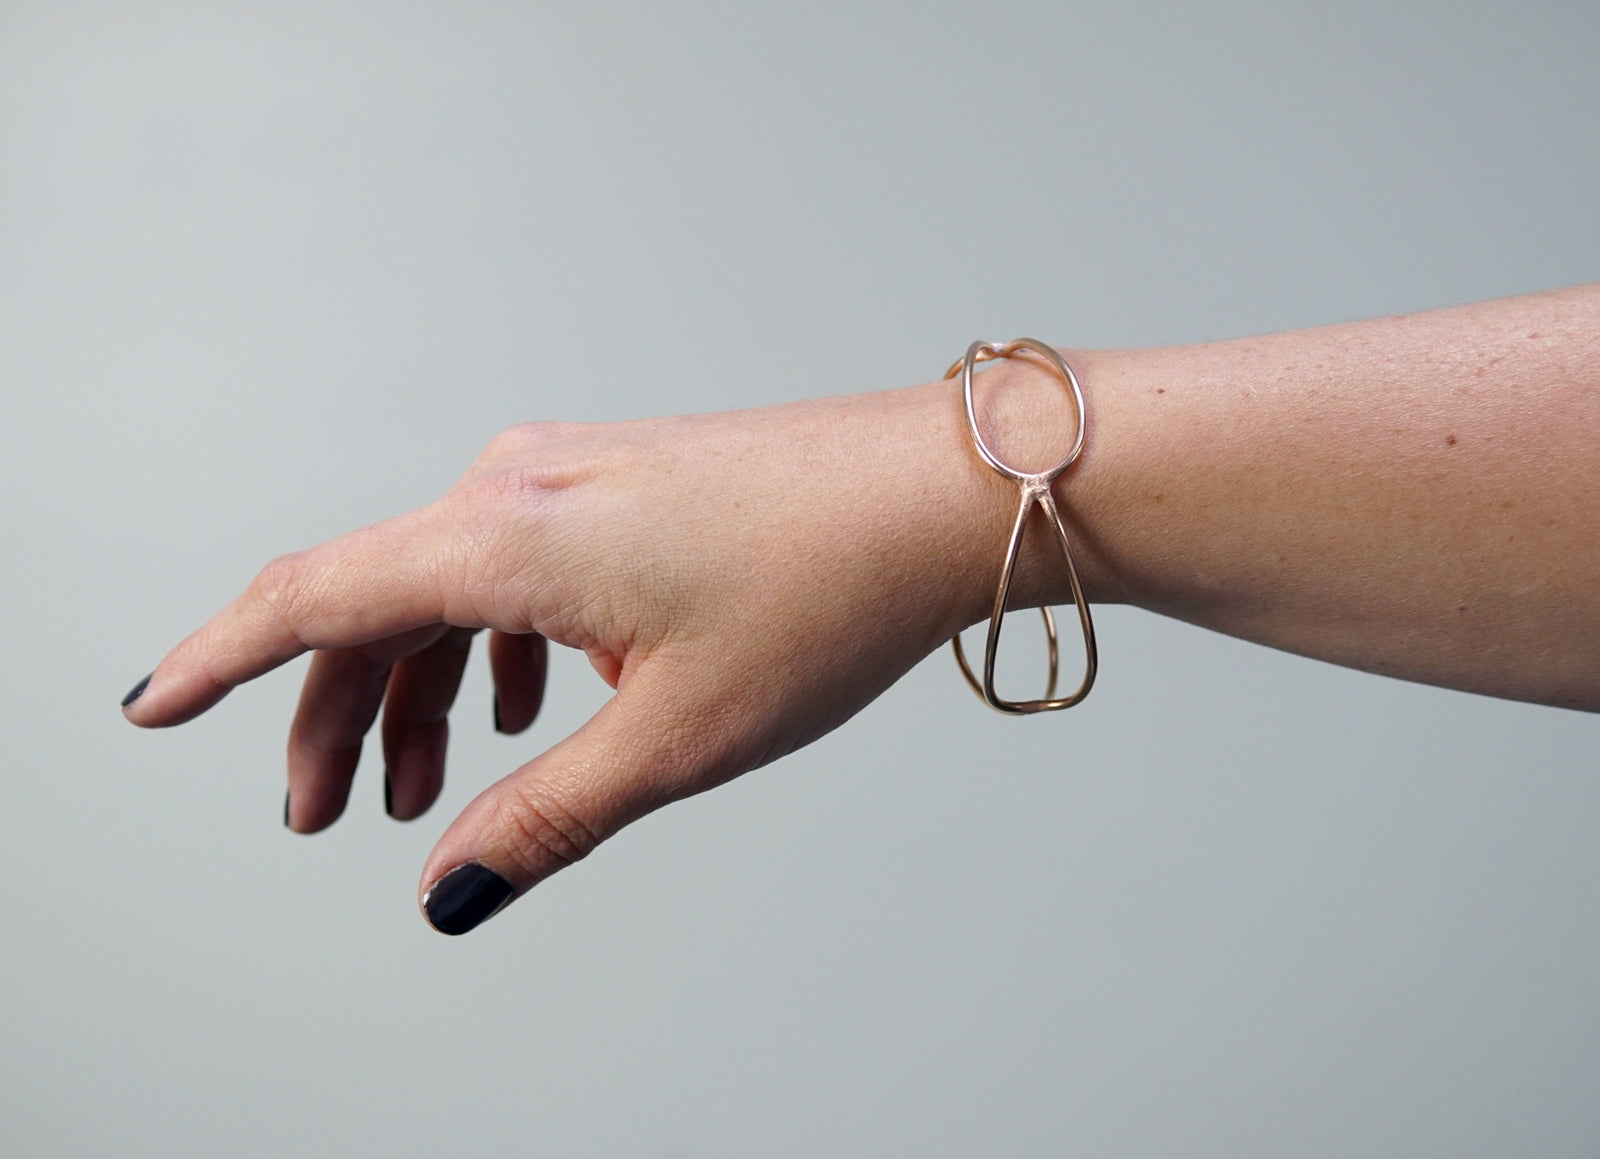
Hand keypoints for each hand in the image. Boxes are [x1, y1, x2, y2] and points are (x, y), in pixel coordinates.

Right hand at [121, 378, 1043, 933]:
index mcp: (505, 536)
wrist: (944, 492)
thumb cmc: (829, 591)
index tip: (154, 706)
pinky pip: (511, 562)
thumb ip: (546, 815)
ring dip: (420, 685)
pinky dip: (491, 642)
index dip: (221, 659)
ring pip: (445, 584)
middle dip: (334, 714)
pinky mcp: (619, 478)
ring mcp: (572, 470)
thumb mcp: (677, 735)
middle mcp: (519, 483)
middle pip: (372, 602)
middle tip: (330, 816)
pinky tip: (534, 700)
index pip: (311, 594)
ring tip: (427, 782)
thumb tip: (451, 888)